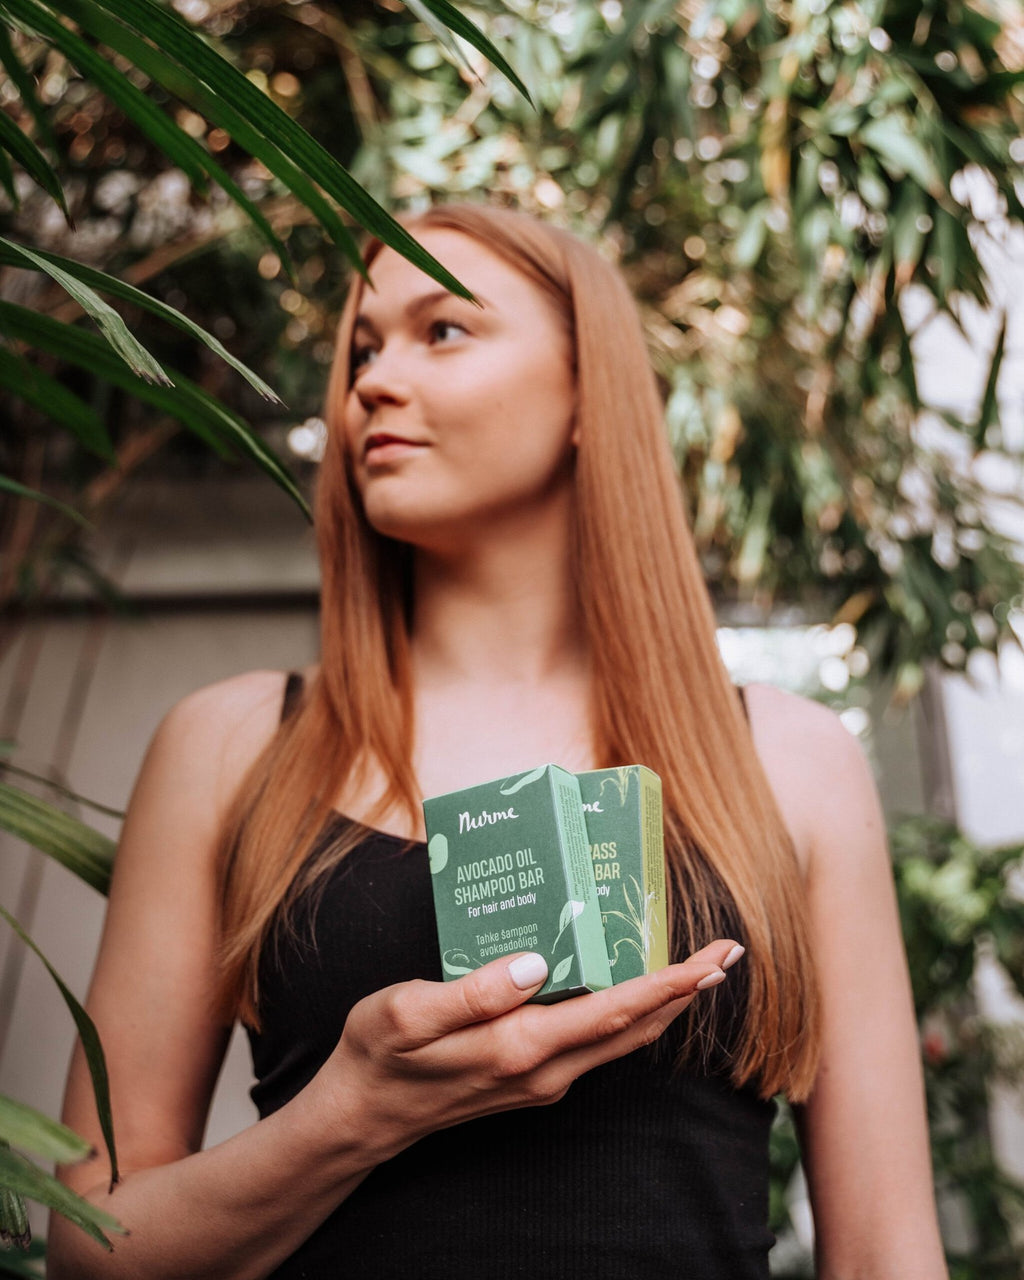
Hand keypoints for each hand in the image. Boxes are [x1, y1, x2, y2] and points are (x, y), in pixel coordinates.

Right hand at [319, 938, 743, 1159]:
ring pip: (623, 1039)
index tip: (713, 957)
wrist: (364, 1114)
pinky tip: (631, 989)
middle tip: (728, 954)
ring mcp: (542, 1079)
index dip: (671, 982)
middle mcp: (544, 1070)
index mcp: (521, 1047)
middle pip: (636, 1028)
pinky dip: (630, 1014)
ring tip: (695, 969)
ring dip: (665, 1004)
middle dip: (686, 991)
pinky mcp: (532, 1076)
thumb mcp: (409, 1012)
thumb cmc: (381, 1053)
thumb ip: (474, 990)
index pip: (615, 1010)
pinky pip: (598, 1043)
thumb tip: (536, 963)